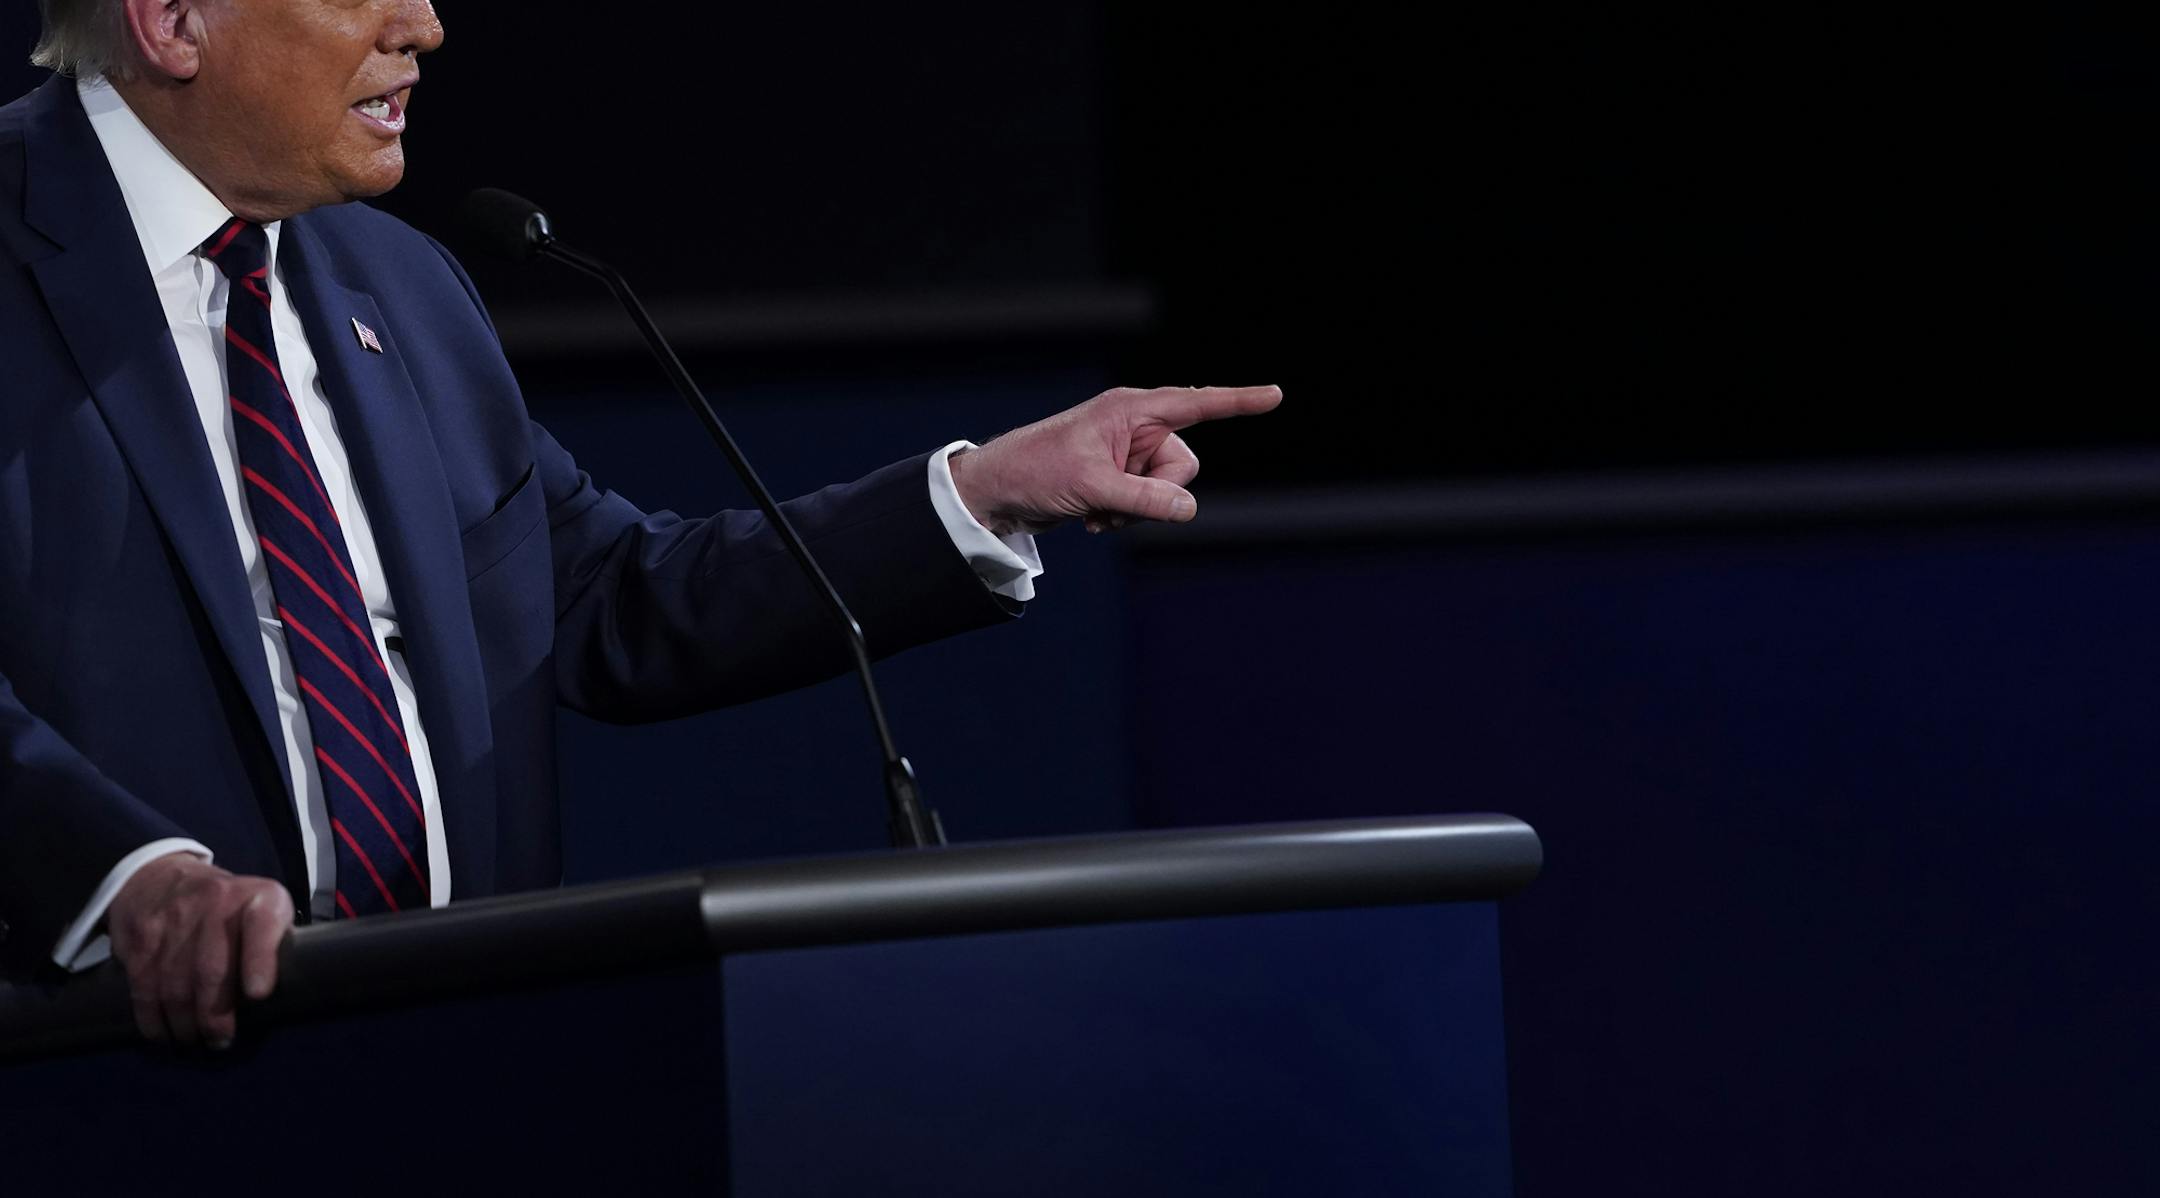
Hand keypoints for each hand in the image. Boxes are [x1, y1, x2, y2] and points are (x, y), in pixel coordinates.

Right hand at [106, 853, 294, 1049]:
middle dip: (215, 1016)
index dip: (260, 959)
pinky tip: (163, 1034)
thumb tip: (287, 995)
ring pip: (175, 985)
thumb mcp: (264, 906)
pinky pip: (144, 987)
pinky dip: (153, 1019)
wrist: (160, 875)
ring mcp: (172, 920)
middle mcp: (214, 903)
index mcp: (257, 897)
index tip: (258, 994)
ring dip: (184, 1023)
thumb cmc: (228, 906)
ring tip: (194, 1042)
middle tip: (220, 1042)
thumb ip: (275, 941)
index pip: (262, 922)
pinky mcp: (140, 938)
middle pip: (211, 969)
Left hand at [947, 385, 1282, 535]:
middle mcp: (1135, 426)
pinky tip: (1093, 518)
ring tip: (1098, 511)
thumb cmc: (1036, 471)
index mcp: (1131, 410)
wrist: (997, 491)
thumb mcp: (1092, 487)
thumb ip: (1144, 498)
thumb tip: (1189, 508)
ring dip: (1138, 510)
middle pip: (1184, 464)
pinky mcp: (1120, 477)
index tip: (1276, 395)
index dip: (1239, 402)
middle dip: (1158, 493)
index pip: (1197, 403)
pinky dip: (1126, 515)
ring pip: (1168, 490)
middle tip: (1114, 502)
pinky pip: (1148, 502)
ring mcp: (1129, 454)